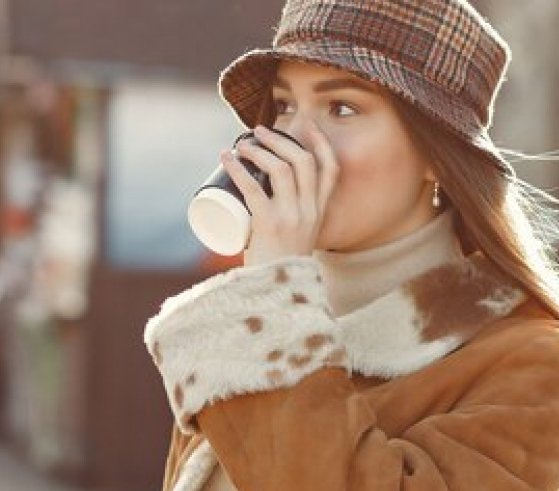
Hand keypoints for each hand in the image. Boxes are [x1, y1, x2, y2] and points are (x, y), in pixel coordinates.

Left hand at [219, 123, 338, 265]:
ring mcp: (292, 217)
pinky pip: (253, 188)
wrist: (276, 295)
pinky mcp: (269, 224)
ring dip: (259, 150)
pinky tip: (227, 158)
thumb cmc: (280, 268)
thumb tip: (265, 198)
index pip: (331, 170)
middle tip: (258, 131)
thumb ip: (291, 222)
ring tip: (241, 145)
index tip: (308, 125)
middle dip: (281, 139)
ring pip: (281, 168)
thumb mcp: (297, 240)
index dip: (321, 143)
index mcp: (320, 213)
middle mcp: (310, 212)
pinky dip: (238, 169)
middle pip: (302, 161)